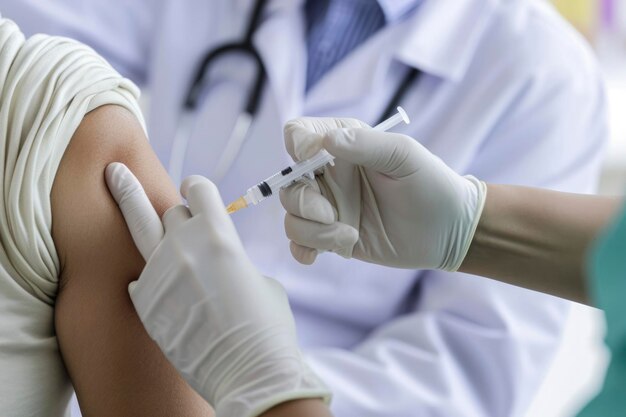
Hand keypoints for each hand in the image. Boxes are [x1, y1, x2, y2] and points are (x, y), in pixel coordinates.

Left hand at [105, 163, 329, 416]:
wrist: (249, 372)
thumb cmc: (266, 326)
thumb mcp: (258, 278)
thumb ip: (232, 258)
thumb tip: (217, 260)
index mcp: (219, 234)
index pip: (197, 188)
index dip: (196, 187)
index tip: (191, 189)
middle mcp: (184, 246)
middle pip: (169, 208)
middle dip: (174, 209)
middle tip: (145, 191)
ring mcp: (158, 273)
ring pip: (145, 231)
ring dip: (145, 221)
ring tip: (116, 184)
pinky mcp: (143, 301)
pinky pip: (141, 275)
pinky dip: (151, 277)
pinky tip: (162, 285)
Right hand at [281, 118, 486, 270]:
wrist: (448, 231)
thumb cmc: (431, 184)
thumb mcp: (404, 156)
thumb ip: (365, 145)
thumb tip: (326, 140)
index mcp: (343, 145)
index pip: (299, 134)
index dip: (297, 145)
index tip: (313, 161)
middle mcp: (329, 175)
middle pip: (288, 183)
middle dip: (304, 202)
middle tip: (331, 215)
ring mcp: (328, 207)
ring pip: (292, 216)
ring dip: (314, 232)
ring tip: (348, 236)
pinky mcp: (331, 236)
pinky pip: (300, 243)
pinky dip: (306, 249)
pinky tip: (328, 252)